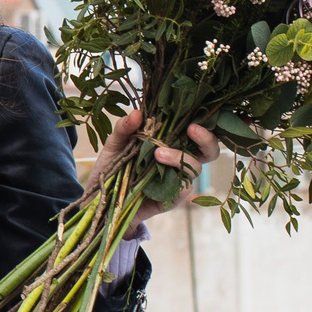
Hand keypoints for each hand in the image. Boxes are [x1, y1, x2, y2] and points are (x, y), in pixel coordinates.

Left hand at [87, 107, 224, 221]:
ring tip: (158, 153)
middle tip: (192, 129)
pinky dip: (176, 180)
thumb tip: (137, 113)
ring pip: (195, 168)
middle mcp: (179, 160)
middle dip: (207, 140)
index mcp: (171, 142)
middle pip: (209, 151)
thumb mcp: (115, 143)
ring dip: (181, 157)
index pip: (196, 132)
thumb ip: (125, 128)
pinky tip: (157, 175)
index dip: (203, 124)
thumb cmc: (113, 164)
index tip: (192, 119)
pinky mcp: (172, 198)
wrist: (101, 195)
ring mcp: (177, 179)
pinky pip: (183, 188)